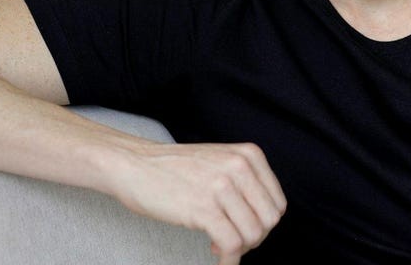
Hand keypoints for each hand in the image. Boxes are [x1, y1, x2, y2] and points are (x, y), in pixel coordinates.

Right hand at [107, 141, 286, 263]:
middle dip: (253, 238)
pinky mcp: (203, 208)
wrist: (133, 164)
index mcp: (249, 155)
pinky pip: (232, 245)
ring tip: (216, 243)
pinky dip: (228, 261)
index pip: (277, 203)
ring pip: (253, 235)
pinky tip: (218, 260)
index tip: (243, 228)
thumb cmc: (173, 168)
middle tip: (231, 239)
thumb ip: (244, 183)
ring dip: (238, 249)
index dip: (262, 223)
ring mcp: (222, 186)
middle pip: (269, 221)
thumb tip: (261, 222)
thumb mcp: (220, 162)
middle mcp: (240, 166)